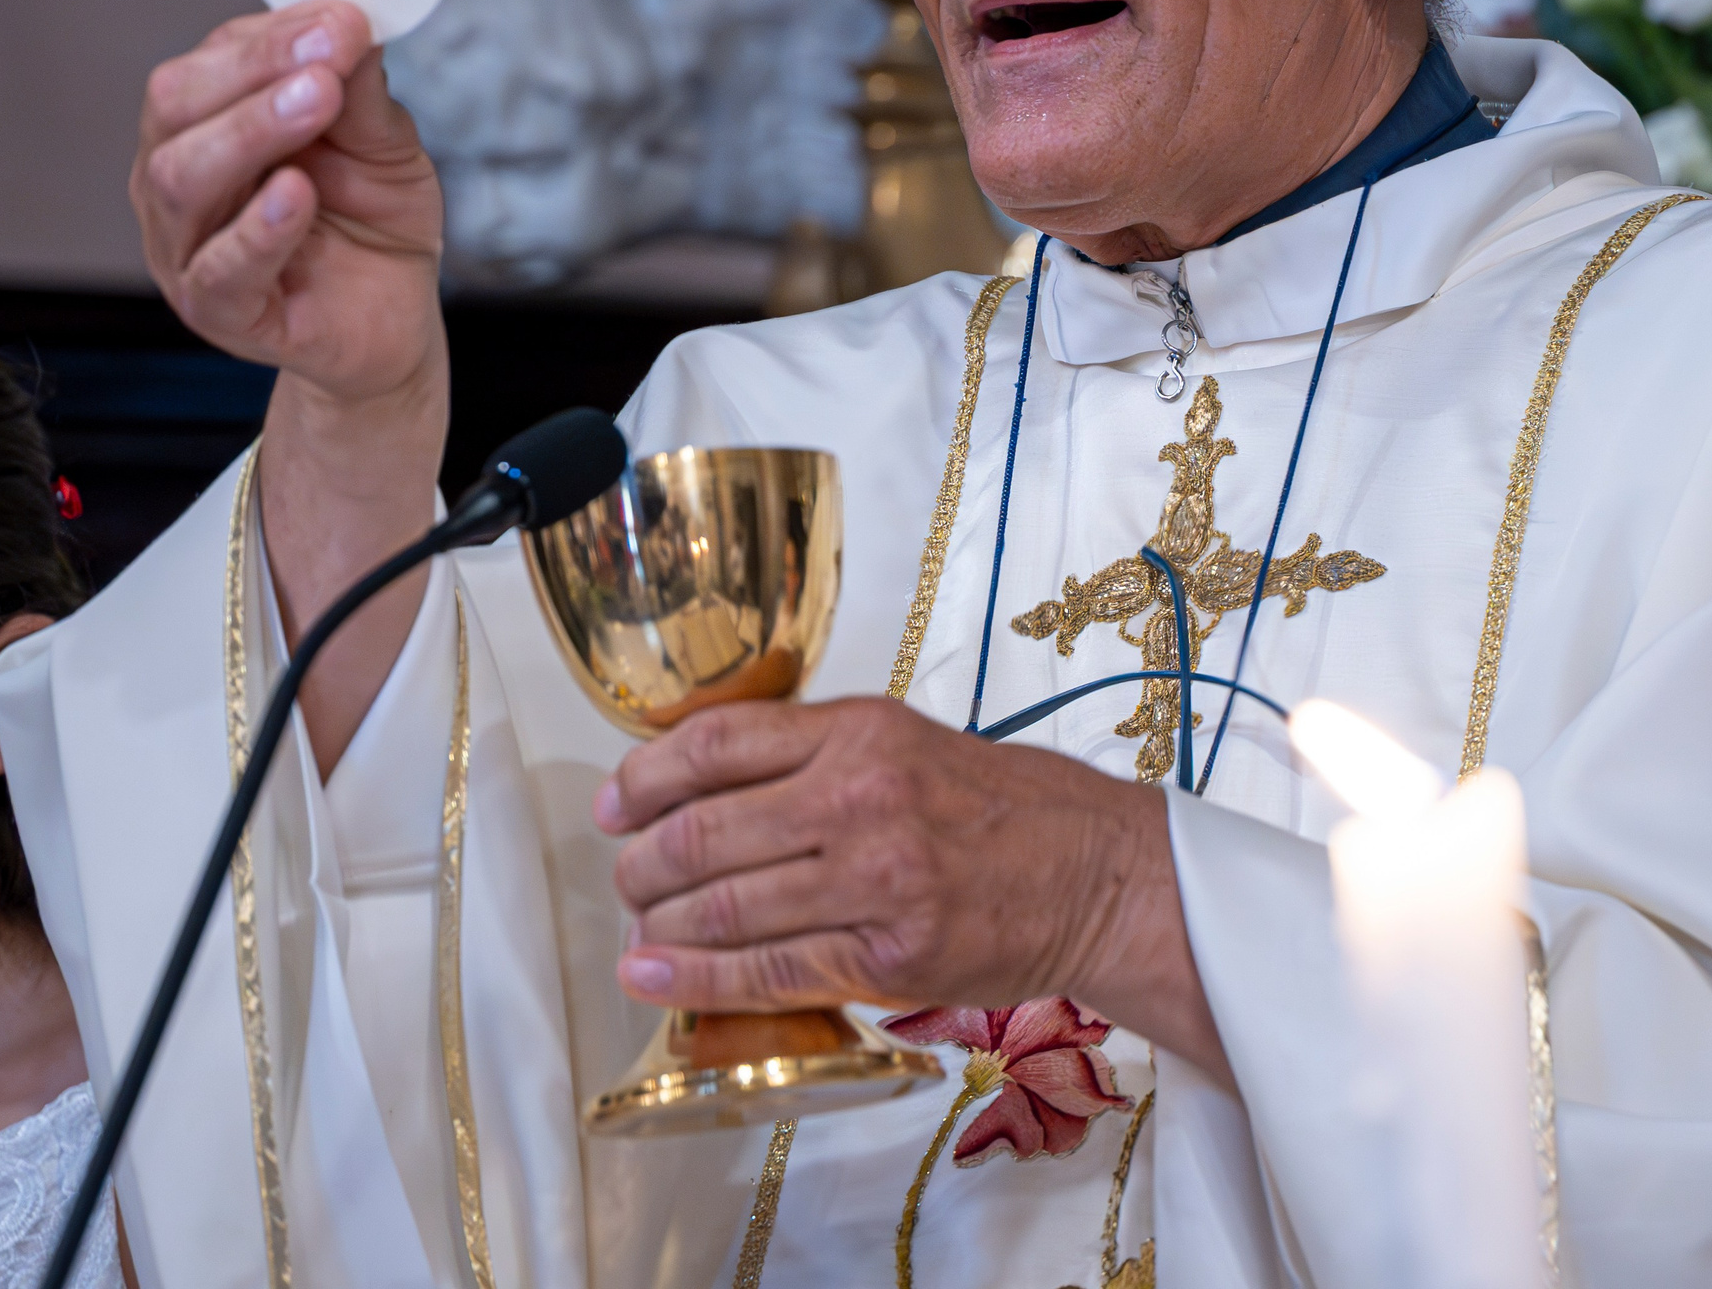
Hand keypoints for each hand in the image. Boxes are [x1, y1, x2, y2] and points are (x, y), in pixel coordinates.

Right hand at [131, 0, 443, 409]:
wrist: (393, 319)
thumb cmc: (373, 223)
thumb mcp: (383, 145)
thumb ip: (360, 92)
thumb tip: (351, 23)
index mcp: (209, 123)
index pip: (214, 60)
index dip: (275, 34)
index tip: (342, 18)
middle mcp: (178, 178)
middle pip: (177, 107)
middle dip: (252, 71)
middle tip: (326, 54)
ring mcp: (186, 247)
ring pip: (181, 178)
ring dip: (250, 130)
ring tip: (316, 102)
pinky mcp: (218, 311)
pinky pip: (218, 268)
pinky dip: (256, 227)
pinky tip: (294, 194)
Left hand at [599, 699, 1226, 1075]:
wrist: (1097, 872)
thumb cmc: (1003, 809)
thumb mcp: (906, 742)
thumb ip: (815, 755)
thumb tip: (705, 787)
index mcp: (859, 731)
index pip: (717, 743)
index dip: (645, 777)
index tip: (613, 804)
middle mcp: (860, 795)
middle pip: (705, 830)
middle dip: (641, 865)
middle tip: (624, 881)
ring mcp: (875, 878)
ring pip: (727, 906)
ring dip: (660, 928)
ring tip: (636, 937)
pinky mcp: (892, 953)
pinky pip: (771, 970)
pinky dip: (699, 980)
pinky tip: (656, 979)